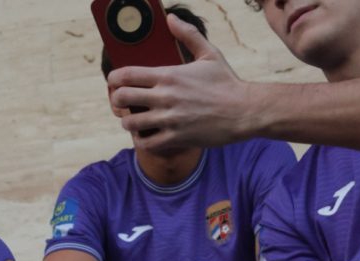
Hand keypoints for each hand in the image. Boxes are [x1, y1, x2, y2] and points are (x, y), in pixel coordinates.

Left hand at [107, 13, 252, 152]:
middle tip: (122, 102)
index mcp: (169, 75)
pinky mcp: (177, 138)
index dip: (113, 79)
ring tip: (135, 121)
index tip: (114, 82)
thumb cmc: (227, 82)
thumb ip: (188, 35)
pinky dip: (142, 141)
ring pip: (131, 123)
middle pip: (122, 98)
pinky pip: (147, 144)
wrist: (245, 111)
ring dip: (129, 122)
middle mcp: (165, 97)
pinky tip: (146, 136)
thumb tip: (170, 18)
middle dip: (117, 100)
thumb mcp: (209, 54)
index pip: (126, 75)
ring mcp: (170, 119)